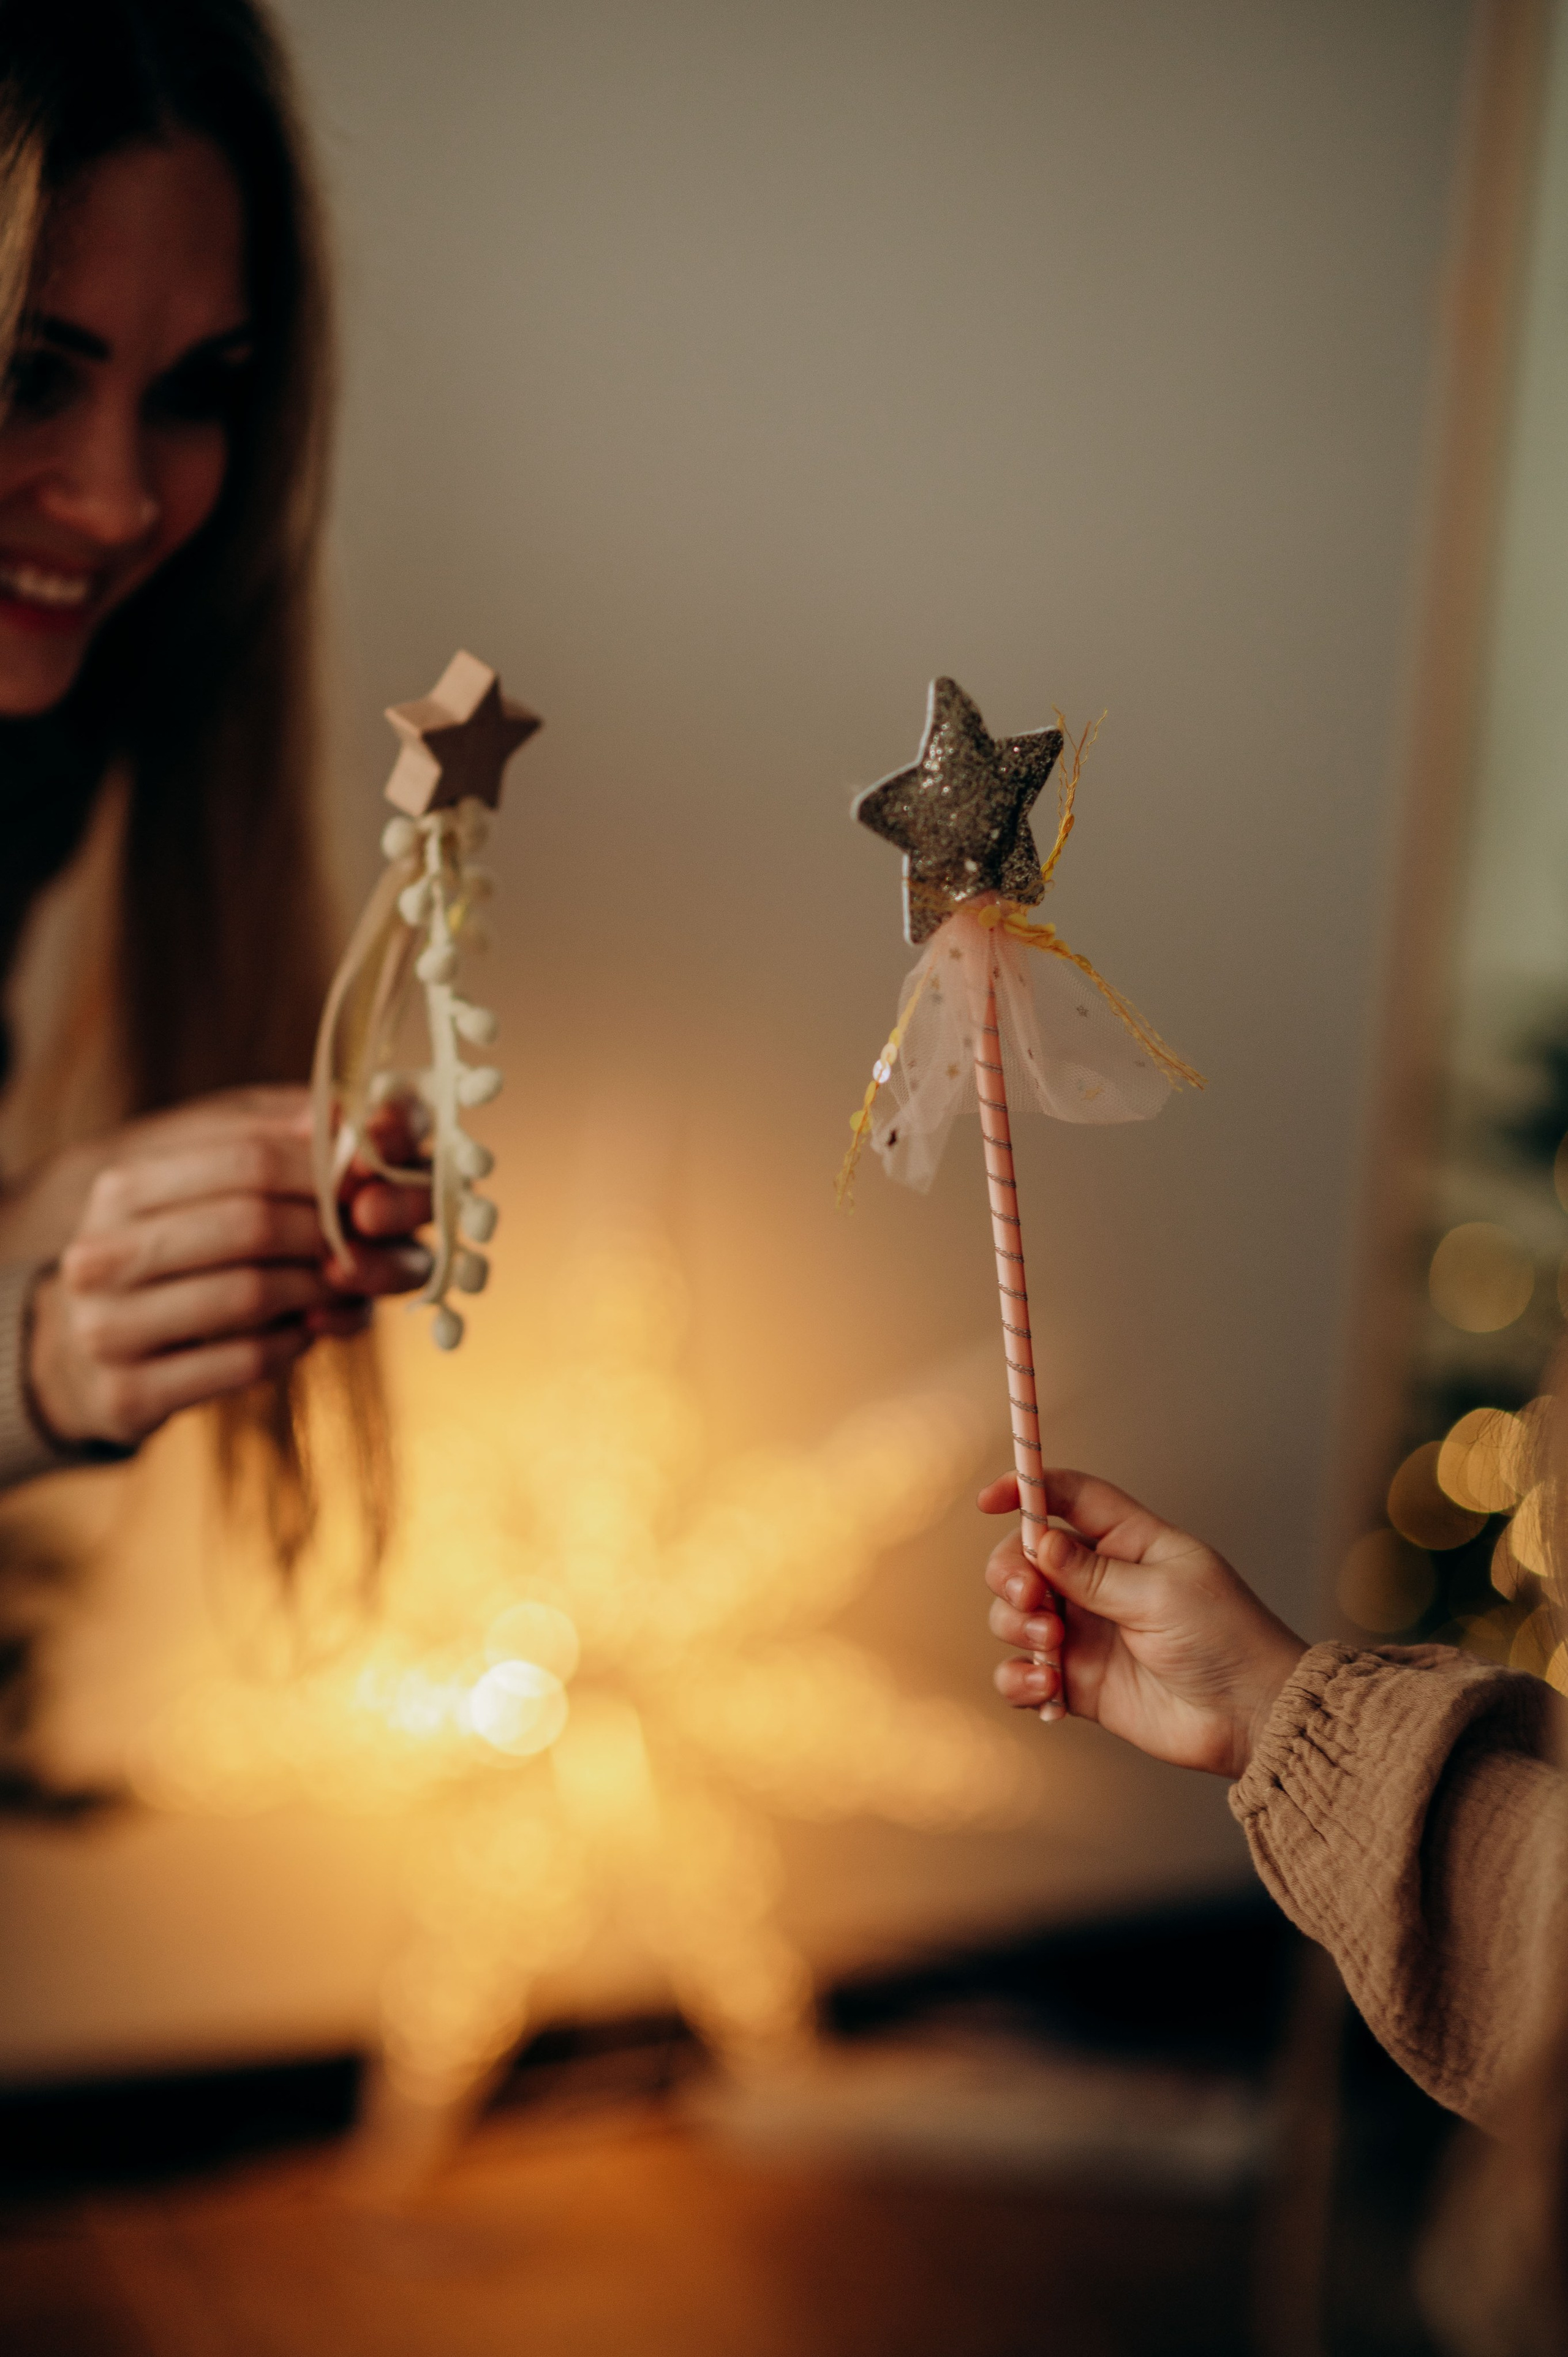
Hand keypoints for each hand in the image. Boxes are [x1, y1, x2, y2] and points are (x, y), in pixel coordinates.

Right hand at [24, 1090, 431, 1450]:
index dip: (327, 1167)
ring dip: (319, 1287)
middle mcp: (99, 1253)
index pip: (249, 1156)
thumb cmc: (183, 1250)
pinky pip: (246, 1359)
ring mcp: (105, 1328)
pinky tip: (305, 1329)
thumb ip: (288, 1141)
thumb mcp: (222, 1181)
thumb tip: (355, 1120)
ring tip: (343, 1281)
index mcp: (123, 1187)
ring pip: (250, 1293)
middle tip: (370, 1237)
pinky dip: (295, 1341)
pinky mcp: (128, 1393)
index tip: (374, 1178)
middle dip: (328, 1229)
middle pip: (251, 1222)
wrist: (97, 1351)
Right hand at [982, 1469, 1306, 1778]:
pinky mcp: (1078, 1682)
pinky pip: (1023, 1674)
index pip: (1068, 1498)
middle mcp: (1099, 1583)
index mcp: (1128, 1543)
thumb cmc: (1226, 1639)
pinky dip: (1019, 1680)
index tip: (989, 1500)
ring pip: (1015, 1615)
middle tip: (1028, 1596)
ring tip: (1052, 1646)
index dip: (1027, 1489)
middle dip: (1011, 1572)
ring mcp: (1085, 1633)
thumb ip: (1093, 1572)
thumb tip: (1039, 1542)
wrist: (1250, 1717)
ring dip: (1016, 1626)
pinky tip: (1044, 1689)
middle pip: (1025, 1558)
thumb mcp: (1161, 1593)